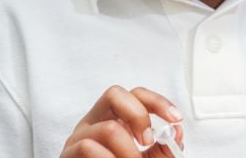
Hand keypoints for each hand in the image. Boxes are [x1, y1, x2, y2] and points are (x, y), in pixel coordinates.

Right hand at [60, 85, 184, 157]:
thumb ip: (163, 149)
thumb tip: (176, 133)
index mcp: (114, 119)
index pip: (135, 94)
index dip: (157, 102)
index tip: (176, 119)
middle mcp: (95, 122)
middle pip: (114, 94)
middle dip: (139, 115)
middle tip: (147, 141)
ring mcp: (79, 137)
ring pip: (108, 129)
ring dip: (129, 151)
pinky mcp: (68, 154)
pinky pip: (88, 148)